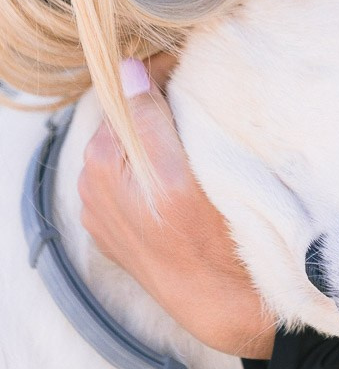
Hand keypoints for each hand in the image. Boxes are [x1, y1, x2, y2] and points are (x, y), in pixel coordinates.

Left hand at [78, 54, 277, 358]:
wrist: (218, 300)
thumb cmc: (206, 238)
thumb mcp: (179, 172)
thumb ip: (148, 118)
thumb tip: (128, 68)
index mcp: (100, 161)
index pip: (127, 95)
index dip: (161, 76)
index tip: (193, 67)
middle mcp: (91, 184)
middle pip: (126, 123)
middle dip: (159, 109)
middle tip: (201, 103)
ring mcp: (103, 210)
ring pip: (131, 152)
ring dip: (159, 140)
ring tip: (197, 141)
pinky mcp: (118, 230)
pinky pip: (134, 182)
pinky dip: (155, 171)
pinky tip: (184, 179)